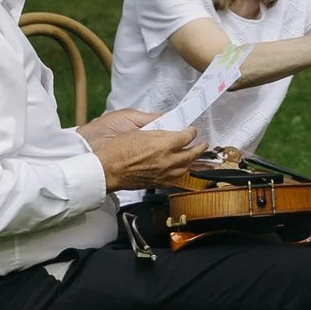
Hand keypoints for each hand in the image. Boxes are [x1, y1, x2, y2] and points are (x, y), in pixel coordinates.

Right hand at [82, 108, 202, 191]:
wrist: (107, 170)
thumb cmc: (118, 149)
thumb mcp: (138, 131)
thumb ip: (157, 129)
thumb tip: (168, 126)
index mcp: (163, 145)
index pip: (186, 137)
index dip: (191, 132)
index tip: (191, 129)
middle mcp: (167, 161)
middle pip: (191, 154)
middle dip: (199, 148)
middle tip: (203, 143)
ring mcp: (163, 174)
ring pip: (185, 169)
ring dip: (192, 161)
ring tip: (194, 157)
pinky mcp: (157, 183)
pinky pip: (175, 179)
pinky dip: (181, 173)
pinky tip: (181, 170)